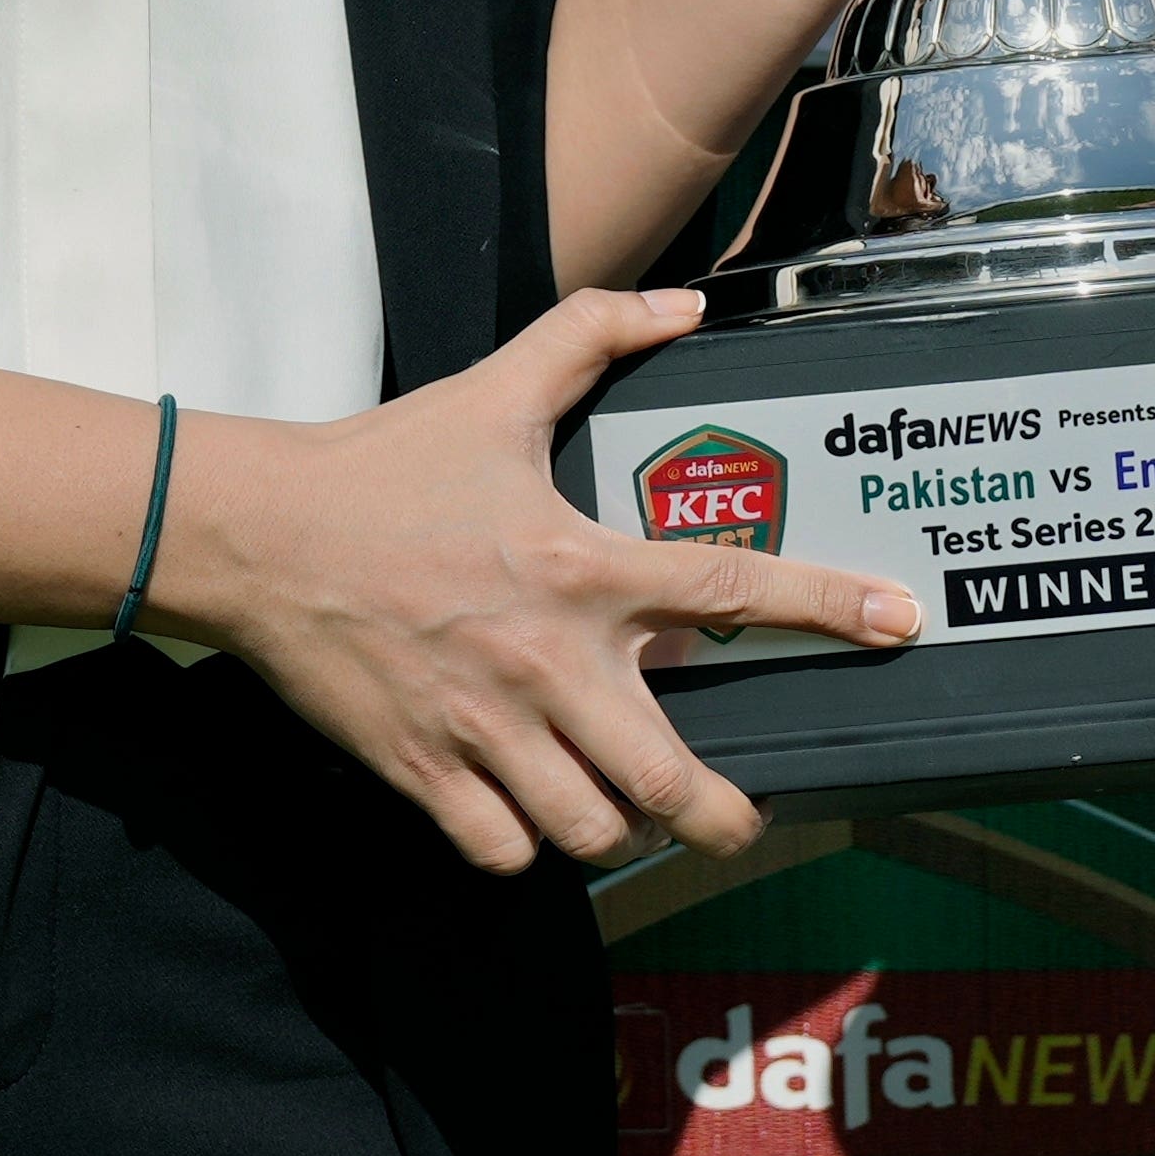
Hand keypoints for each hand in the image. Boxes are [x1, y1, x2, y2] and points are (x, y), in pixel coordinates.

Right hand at [176, 287, 918, 871]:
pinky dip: (525, 846)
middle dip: (722, 817)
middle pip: (669, 780)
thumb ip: (594, 334)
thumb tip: (682, 306)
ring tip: (622, 808)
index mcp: (582, 568)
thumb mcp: (498, 388)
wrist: (258, 536)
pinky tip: (530, 816)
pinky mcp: (422, 773)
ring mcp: (485, 728)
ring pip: (590, 828)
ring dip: (617, 828)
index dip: (827, 608)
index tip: (896, 625)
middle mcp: (548, 661)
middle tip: (740, 820)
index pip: (733, 592)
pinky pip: (502, 849)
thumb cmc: (383, 467)